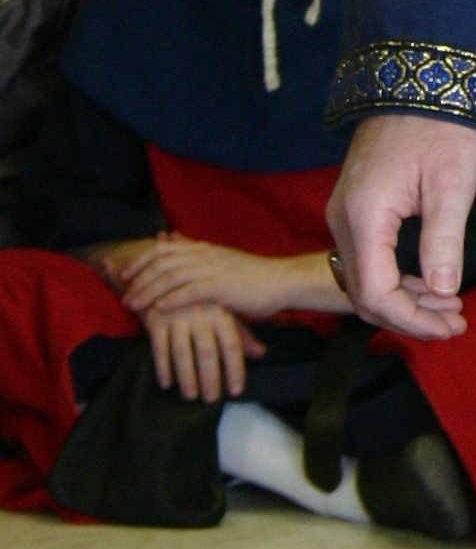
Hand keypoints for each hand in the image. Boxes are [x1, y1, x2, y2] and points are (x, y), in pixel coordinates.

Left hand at [117, 238, 336, 325]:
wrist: (279, 281)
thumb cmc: (251, 276)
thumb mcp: (220, 260)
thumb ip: (196, 253)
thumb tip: (172, 239)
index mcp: (203, 250)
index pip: (163, 250)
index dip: (141, 261)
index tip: (125, 274)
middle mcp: (204, 256)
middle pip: (161, 262)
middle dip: (138, 278)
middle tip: (122, 293)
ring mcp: (212, 270)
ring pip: (170, 277)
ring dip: (148, 291)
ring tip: (133, 304)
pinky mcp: (221, 286)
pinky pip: (190, 291)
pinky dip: (171, 299)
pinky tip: (158, 309)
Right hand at [145, 298, 263, 402]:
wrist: (165, 275)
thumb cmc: (200, 298)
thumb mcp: (223, 311)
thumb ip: (242, 334)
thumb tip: (261, 354)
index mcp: (221, 311)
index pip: (232, 344)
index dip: (235, 369)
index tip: (236, 391)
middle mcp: (201, 314)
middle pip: (207, 351)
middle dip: (210, 378)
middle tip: (212, 399)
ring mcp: (177, 316)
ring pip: (183, 352)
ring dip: (186, 377)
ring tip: (191, 396)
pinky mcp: (156, 320)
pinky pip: (159, 348)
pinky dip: (162, 367)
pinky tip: (166, 384)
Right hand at [327, 113, 475, 342]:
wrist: (423, 81)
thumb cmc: (442, 129)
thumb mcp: (452, 186)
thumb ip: (443, 241)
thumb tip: (442, 291)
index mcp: (363, 216)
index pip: (376, 292)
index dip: (411, 319)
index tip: (449, 326)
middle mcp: (343, 219)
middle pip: (365, 292)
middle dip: (409, 316)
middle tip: (454, 324)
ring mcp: (345, 213)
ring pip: (364, 278)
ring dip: (404, 300)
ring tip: (449, 309)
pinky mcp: (355, 207)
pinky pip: (367, 258)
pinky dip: (395, 278)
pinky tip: (428, 283)